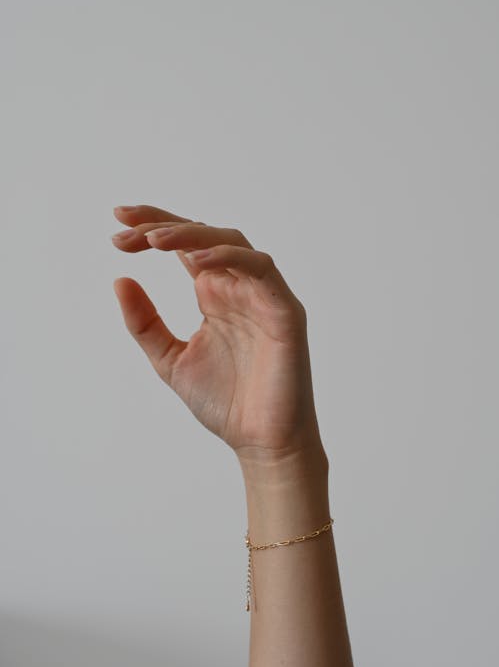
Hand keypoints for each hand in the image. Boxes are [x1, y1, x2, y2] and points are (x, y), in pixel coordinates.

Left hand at [111, 204, 326, 466]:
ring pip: (232, 243)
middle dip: (162, 225)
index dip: (153, 228)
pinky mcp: (284, 311)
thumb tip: (118, 280)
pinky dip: (230, 258)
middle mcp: (238, 288)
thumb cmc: (225, 402)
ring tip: (154, 239)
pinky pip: (261, 269)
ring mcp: (263, 296)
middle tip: (124, 227)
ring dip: (192, 235)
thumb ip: (146, 323)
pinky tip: (196, 261)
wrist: (260, 442)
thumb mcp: (169, 359)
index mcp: (214, 295)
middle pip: (203, 236)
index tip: (116, 225)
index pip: (184, 247)